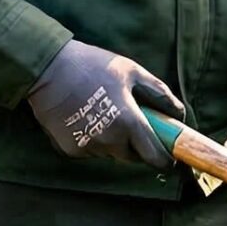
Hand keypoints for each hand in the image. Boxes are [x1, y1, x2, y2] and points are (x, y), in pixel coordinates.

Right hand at [27, 40, 183, 168]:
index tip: (170, 158)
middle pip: (133, 157)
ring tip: (105, 113)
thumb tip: (179, 113)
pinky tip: (86, 117)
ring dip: (115, 142)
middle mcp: (110, 141)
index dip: (166, 161)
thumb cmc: (92, 65)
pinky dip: (94, 140)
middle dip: (138, 146)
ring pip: (111, 153)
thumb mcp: (131, 71)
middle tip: (134, 124)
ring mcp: (88, 148)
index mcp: (129, 122)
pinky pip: (91, 150)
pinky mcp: (70, 150)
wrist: (47, 69)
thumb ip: (159, 93)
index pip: (155, 157)